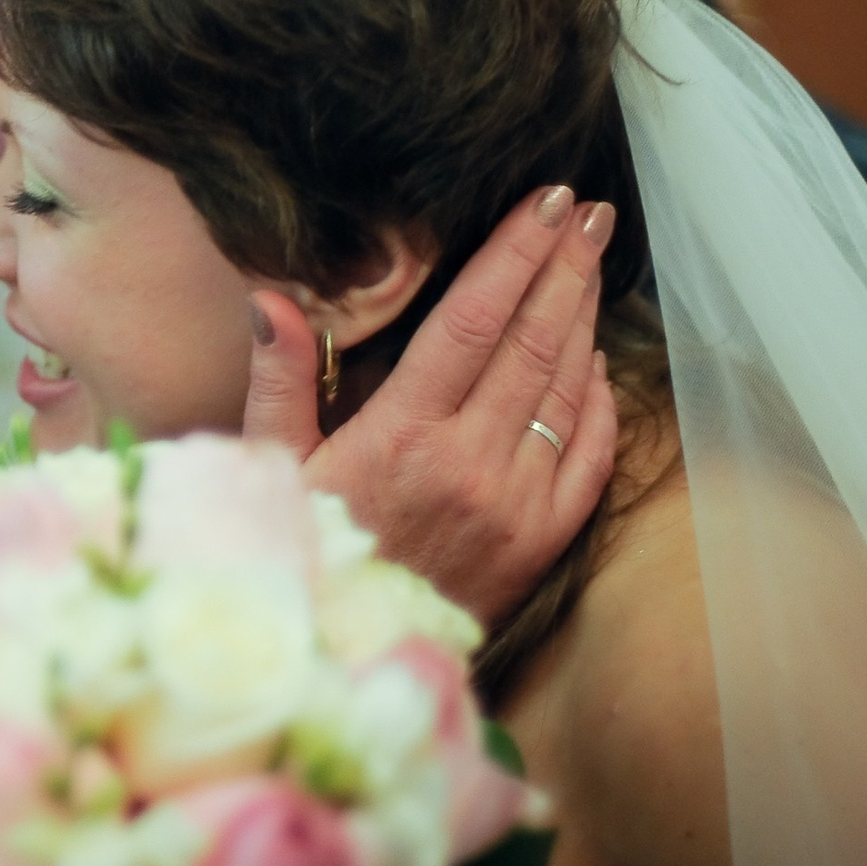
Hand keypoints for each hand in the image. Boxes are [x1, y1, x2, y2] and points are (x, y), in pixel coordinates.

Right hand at [241, 186, 619, 625]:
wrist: (345, 664)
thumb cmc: (301, 554)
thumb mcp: (271, 467)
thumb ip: (278, 379)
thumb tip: (273, 296)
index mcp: (400, 437)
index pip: (470, 320)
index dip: (513, 254)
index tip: (543, 201)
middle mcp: (468, 465)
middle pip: (531, 340)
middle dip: (563, 266)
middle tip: (587, 210)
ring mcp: (514, 506)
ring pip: (563, 388)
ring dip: (582, 316)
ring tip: (592, 260)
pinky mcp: (541, 543)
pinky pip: (587, 454)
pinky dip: (595, 398)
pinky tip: (593, 357)